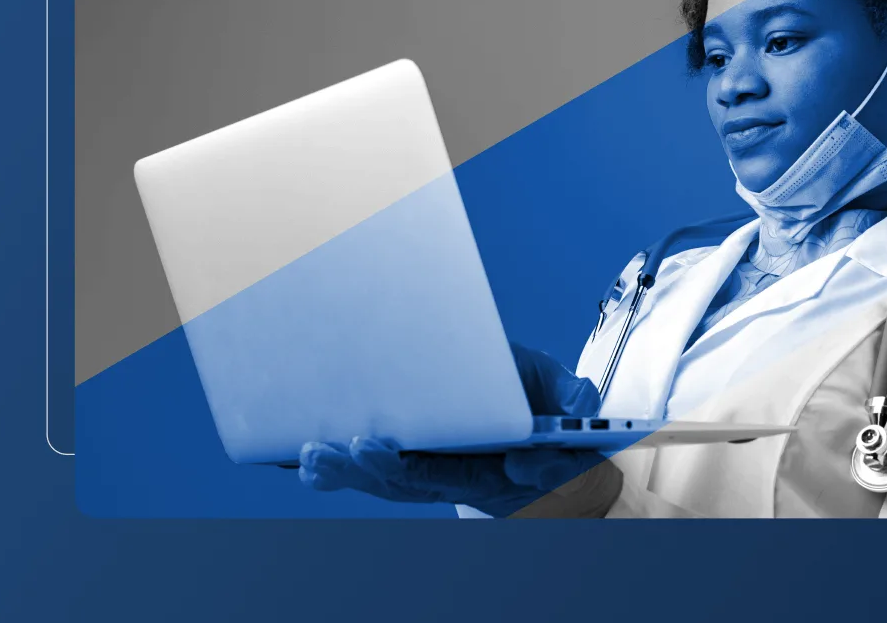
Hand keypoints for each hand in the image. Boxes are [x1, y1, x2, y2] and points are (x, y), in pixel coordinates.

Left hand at [298, 343, 621, 517]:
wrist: (553, 443)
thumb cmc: (554, 412)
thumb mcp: (575, 405)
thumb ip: (576, 403)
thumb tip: (564, 419)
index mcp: (501, 467)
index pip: (462, 474)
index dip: (426, 468)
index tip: (378, 446)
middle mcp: (466, 479)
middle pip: (413, 482)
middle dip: (377, 467)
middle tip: (349, 447)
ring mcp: (440, 477)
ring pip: (390, 483)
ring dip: (349, 471)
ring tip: (314, 454)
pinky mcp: (418, 471)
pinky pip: (378, 480)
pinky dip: (343, 475)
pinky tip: (311, 467)